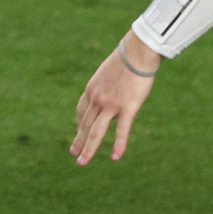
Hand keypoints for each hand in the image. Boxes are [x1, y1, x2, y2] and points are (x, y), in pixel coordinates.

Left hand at [72, 34, 158, 165]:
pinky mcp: (127, 107)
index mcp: (92, 90)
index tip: (79, 133)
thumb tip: (113, 90)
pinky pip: (121, 130)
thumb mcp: (110, 71)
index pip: (82, 112)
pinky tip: (115, 157)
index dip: (79, 125)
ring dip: (88, 148)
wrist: (138, 52)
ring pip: (96, 131)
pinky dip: (119, 144)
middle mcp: (97, 99)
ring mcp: (111, 105)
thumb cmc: (128, 58)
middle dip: (78, 141)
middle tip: (74, 155)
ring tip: (81, 162)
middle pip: (85, 125)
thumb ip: (108, 85)